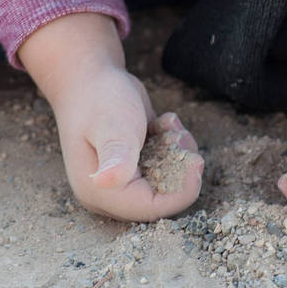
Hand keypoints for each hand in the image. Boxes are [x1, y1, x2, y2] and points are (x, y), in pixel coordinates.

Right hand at [19, 13, 202, 220]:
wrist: (89, 78)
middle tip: (178, 135)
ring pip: (169, 181)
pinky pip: (166, 167)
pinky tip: (162, 123)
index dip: (182, 192)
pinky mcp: (134, 168)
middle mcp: (111, 193)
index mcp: (101, 192)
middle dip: (180, 168)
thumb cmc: (99, 99)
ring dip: (178, 153)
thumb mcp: (113, 125)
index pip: (153, 209)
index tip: (197, 162)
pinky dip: (172, 146)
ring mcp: (123, 182)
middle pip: (164, 198)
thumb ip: (117, 155)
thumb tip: (107, 182)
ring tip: (168, 125)